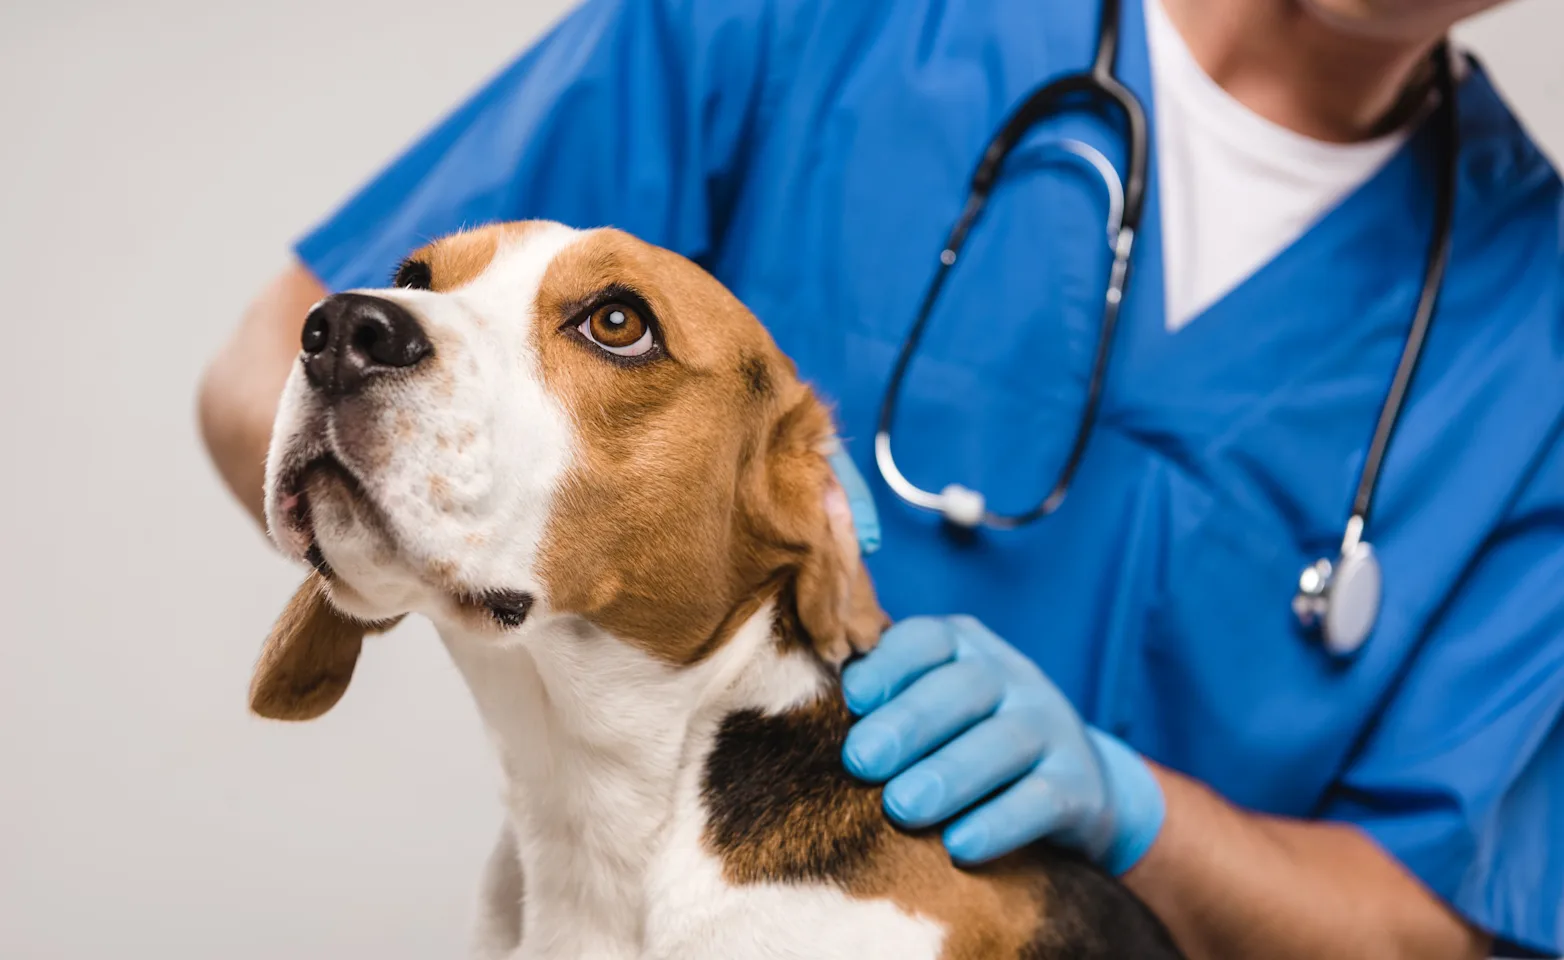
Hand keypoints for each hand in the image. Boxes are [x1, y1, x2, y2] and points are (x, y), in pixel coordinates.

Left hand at [841, 615, 1164, 872]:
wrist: (1075, 787)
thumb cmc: (966, 742)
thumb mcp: (933, 708)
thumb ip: (880, 702)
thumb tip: (798, 715)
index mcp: (966, 648)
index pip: (928, 639)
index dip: (889, 665)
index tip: (850, 699)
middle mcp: (1015, 677)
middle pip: (966, 687)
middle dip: (910, 722)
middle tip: (860, 762)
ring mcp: (1055, 727)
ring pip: (1006, 741)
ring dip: (950, 773)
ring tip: (901, 807)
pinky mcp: (1081, 786)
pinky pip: (1043, 799)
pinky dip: (1000, 822)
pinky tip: (960, 846)